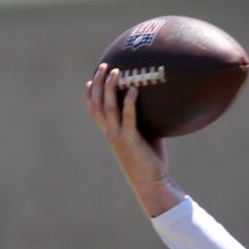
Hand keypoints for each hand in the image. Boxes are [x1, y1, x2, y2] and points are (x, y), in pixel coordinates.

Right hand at [85, 64, 183, 217]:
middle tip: (103, 66)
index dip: (89, 96)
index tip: (90, 80)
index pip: (94, 112)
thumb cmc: (150, 160)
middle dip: (97, 84)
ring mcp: (118, 137)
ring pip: (108, 109)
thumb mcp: (145, 136)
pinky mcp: (130, 140)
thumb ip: (145, 120)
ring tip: (115, 72)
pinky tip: (133, 90)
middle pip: (96, 105)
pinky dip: (129, 103)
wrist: (150, 182)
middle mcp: (109, 133)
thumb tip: (158, 102)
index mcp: (110, 133)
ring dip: (109, 89)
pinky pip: (128, 118)